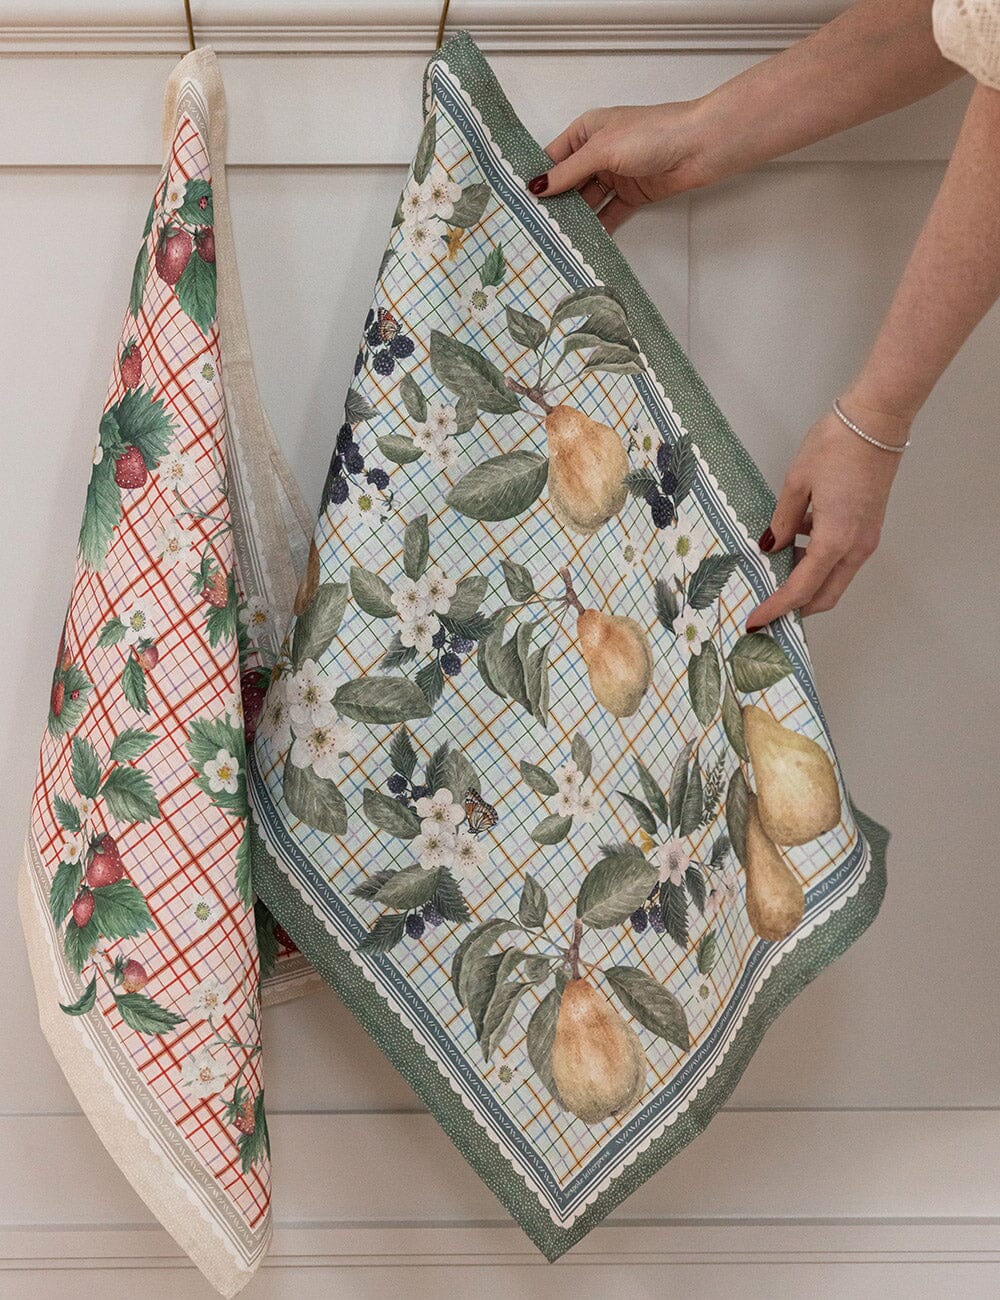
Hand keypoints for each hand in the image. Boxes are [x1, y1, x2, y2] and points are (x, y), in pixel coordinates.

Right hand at [534, 101, 727, 231]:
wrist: (699, 146)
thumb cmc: (652, 134)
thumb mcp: (602, 150)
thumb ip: (569, 172)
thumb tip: (537, 188)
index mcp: (587, 131)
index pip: (553, 157)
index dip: (537, 178)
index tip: (517, 202)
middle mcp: (598, 153)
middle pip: (568, 183)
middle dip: (554, 203)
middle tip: (532, 228)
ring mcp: (615, 175)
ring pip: (588, 201)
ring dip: (574, 218)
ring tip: (554, 240)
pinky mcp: (632, 195)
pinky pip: (609, 214)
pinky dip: (598, 227)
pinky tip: (583, 241)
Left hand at [745, 395, 910, 628]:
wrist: (877, 420)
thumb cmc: (836, 446)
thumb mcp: (796, 483)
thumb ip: (782, 521)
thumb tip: (772, 547)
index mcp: (835, 540)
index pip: (801, 589)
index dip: (777, 608)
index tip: (755, 622)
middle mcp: (856, 547)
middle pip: (824, 595)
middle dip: (796, 608)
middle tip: (766, 611)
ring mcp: (866, 538)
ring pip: (834, 579)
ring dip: (807, 584)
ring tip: (773, 577)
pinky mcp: (868, 527)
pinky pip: (841, 557)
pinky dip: (817, 562)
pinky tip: (793, 544)